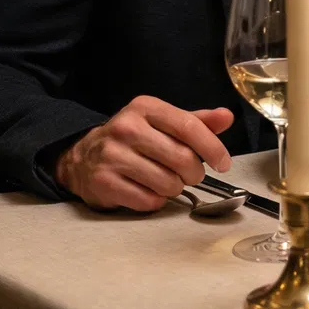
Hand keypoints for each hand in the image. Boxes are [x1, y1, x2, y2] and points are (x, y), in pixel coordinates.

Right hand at [53, 96, 234, 210]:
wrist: (82, 158)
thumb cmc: (132, 140)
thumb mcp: (162, 123)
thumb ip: (196, 121)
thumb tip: (226, 117)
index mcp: (145, 108)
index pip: (189, 127)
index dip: (213, 148)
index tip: (223, 163)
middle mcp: (126, 128)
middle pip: (182, 158)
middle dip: (194, 173)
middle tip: (189, 174)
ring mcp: (112, 155)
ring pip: (168, 183)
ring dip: (175, 188)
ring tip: (165, 180)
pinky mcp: (104, 182)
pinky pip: (149, 201)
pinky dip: (156, 201)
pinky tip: (147, 190)